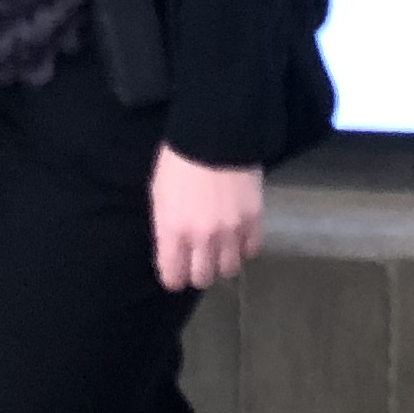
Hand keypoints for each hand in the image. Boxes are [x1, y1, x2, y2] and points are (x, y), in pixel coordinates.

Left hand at [150, 147, 263, 291]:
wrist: (215, 134)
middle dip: (198, 272)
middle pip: (202, 278)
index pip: (173, 276)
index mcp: (173, 230)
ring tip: (220, 249)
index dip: (173, 277)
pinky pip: (251, 250)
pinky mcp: (254, 221)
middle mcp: (202, 238)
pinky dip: (244, 248)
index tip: (175, 272)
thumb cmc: (178, 160)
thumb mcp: (159, 193)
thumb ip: (165, 226)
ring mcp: (230, 232)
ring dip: (222, 262)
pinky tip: (238, 236)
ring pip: (228, 269)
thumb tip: (172, 249)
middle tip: (198, 260)